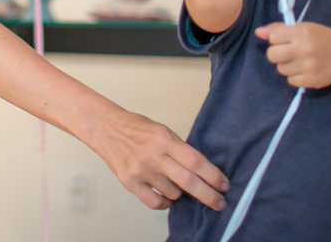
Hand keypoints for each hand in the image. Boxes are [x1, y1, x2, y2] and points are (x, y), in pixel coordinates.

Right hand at [94, 110, 228, 210]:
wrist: (105, 128)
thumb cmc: (135, 128)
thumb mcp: (162, 131)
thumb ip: (180, 150)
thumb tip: (202, 172)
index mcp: (164, 139)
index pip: (196, 161)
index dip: (213, 176)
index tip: (224, 185)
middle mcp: (153, 155)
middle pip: (189, 182)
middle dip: (209, 196)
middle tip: (220, 203)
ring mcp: (140, 170)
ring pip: (173, 194)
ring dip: (180, 193)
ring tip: (175, 183)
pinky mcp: (129, 182)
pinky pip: (155, 202)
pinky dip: (165, 203)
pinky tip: (166, 196)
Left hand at [255, 21, 330, 88]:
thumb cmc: (322, 38)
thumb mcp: (304, 28)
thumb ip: (279, 29)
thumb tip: (258, 32)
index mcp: (302, 32)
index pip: (273, 37)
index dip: (277, 39)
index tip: (286, 40)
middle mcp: (305, 49)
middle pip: (272, 55)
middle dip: (277, 54)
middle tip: (289, 52)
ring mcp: (309, 66)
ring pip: (281, 69)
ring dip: (287, 66)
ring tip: (300, 61)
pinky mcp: (312, 80)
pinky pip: (291, 81)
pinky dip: (295, 77)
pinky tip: (305, 70)